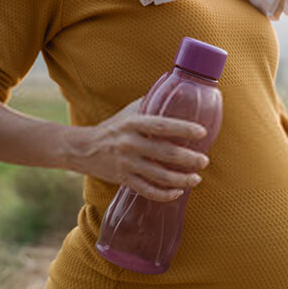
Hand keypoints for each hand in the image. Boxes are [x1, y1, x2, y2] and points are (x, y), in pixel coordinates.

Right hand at [62, 96, 210, 201]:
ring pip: (160, 176)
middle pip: (165, 153)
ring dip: (181, 179)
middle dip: (189, 159)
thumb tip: (179, 94)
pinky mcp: (124, 179)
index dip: (184, 129)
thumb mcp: (129, 112)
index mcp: (133, 124)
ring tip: (196, 178)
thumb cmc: (114, 127)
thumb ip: (151, 105)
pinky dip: (164, 194)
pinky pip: (148, 190)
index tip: (202, 132)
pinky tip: (177, 192)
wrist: (83, 148)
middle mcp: (130, 143)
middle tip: (204, 161)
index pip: (163, 126)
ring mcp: (126, 163)